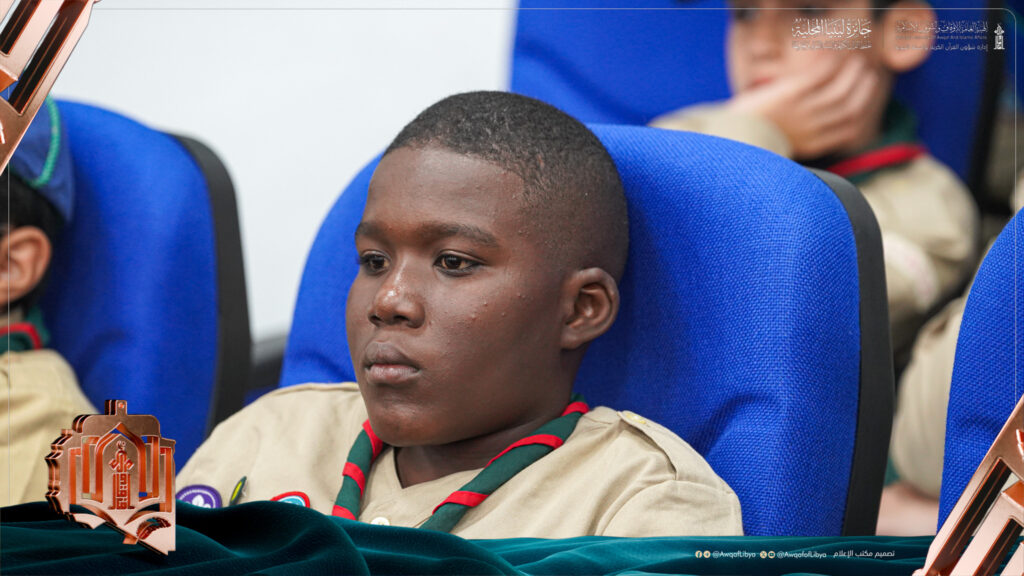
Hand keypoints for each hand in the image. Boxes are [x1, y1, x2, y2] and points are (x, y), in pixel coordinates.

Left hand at [727, 55, 880, 159]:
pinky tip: (833, 54)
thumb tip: (815, 122)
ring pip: (841, 89)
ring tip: (855, 60)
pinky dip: (832, 63)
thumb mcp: (779, 144)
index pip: (851, 127)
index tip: (863, 97)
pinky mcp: (791, 93)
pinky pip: (821, 75)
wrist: (729, 135)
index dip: (863, 109)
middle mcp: (813, 128)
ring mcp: (803, 110)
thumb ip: (800, 135)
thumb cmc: (750, 138)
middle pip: (851, 106)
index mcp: (812, 144)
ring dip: (852, 72)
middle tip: (864, 73)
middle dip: (863, 88)